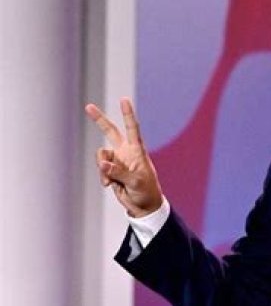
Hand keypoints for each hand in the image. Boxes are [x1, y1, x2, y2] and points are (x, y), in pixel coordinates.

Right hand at [85, 98, 162, 216]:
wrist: (143, 205)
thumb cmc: (146, 191)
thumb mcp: (135, 182)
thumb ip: (118, 172)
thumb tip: (102, 163)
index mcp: (137, 150)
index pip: (132, 128)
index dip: (128, 114)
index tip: (124, 100)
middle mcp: (126, 152)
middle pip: (110, 132)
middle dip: (99, 120)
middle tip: (89, 106)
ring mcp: (117, 160)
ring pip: (101, 155)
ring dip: (102, 168)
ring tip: (111, 181)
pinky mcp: (110, 170)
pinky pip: (100, 169)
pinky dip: (103, 177)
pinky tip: (110, 185)